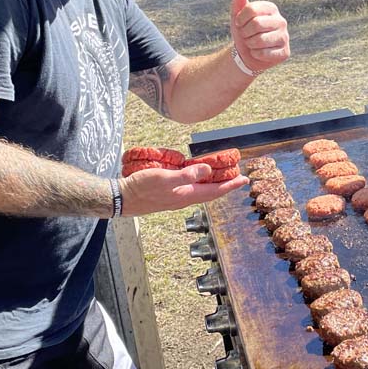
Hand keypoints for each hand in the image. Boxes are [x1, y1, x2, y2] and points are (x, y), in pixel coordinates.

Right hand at [119, 163, 249, 215]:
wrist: (122, 199)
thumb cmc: (142, 188)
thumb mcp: (165, 178)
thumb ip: (187, 175)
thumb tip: (208, 169)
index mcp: (186, 195)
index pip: (215, 191)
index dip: (231, 185)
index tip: (244, 180)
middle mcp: (184, 198)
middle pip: (211, 192)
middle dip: (226, 184)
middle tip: (238, 177)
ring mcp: (176, 197)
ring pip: (201, 190)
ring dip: (213, 183)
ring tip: (222, 175)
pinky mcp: (169, 194)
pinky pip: (190, 188)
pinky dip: (199, 181)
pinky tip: (196, 175)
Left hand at [230, 0, 289, 73]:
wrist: (246, 54)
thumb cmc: (243, 29)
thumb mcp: (238, 10)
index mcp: (271, 8)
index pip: (251, 10)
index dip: (240, 20)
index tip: (240, 24)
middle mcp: (282, 21)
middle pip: (256, 25)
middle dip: (245, 33)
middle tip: (247, 35)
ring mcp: (285, 37)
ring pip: (260, 41)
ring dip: (250, 45)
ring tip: (253, 44)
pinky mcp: (285, 52)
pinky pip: (265, 54)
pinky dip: (257, 55)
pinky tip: (260, 53)